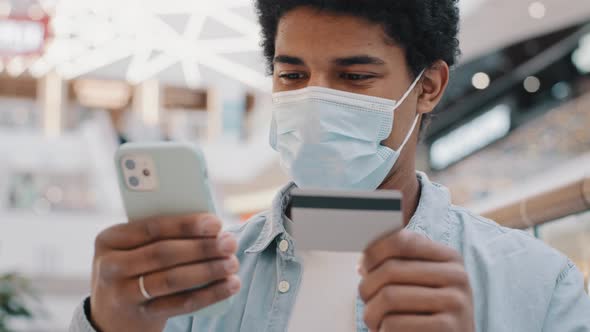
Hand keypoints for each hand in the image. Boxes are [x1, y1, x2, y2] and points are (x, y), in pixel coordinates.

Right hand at [90, 214, 240, 331]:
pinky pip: (180, 304)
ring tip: (232, 263)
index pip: (152, 227)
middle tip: (231, 243)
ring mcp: (122, 294)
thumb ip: (164, 235)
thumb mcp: (136, 248)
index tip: (216, 223)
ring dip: (208, 270)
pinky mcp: (140, 316)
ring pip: (172, 280)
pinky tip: (230, 285)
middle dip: (202, 247)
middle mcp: (109, 266)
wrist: (113, 316)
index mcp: (110, 239)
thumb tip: (212, 227)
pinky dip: (209, 294)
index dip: (186, 224)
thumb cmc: (136, 268)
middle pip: (163, 253)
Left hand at [359, 230, 473, 331]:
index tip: (364, 270)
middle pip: (390, 269)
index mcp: (450, 258)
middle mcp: (457, 276)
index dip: (373, 254)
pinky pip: (394, 324)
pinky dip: (383, 331)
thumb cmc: (430, 316)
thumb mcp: (422, 284)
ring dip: (371, 314)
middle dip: (367, 289)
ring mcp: (455, 303)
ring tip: (375, 322)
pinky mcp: (447, 329)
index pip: (400, 241)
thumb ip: (397, 266)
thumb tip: (362, 265)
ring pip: (389, 297)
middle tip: (368, 305)